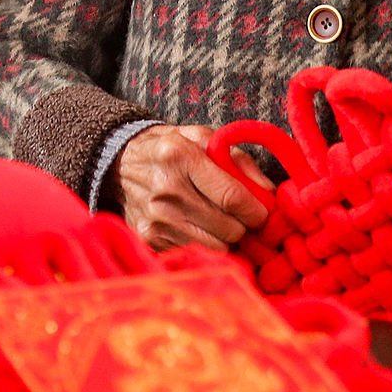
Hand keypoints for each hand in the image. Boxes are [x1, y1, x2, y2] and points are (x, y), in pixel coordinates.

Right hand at [111, 124, 268, 251]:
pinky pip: (195, 252)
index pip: (232, 197)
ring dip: (224, 239)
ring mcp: (155, 217)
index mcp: (180, 156)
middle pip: (228, 228)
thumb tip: (269, 194)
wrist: (121, 163)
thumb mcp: (204, 139)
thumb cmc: (173, 149)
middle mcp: (166, 188)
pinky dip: (203, 245)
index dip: (256, 211)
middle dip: (241, 226)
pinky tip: (197, 229)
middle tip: (238, 217)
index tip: (262, 213)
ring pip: (215, 247)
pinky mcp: (149, 238)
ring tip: (218, 223)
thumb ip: (240, 161)